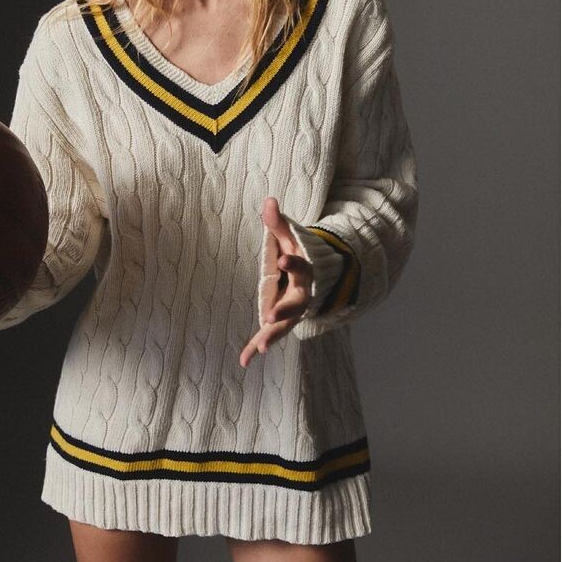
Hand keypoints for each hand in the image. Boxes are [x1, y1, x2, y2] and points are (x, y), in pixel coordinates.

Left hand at [239, 196, 314, 368]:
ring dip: (273, 335)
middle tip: (270, 316)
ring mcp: (293, 312)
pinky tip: (244, 361)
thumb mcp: (289, 237)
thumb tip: (269, 200)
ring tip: (261, 347)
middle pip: (295, 305)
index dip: (292, 264)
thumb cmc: (297, 253)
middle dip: (283, 311)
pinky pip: (270, 336)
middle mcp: (302, 295)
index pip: (300, 267)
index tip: (283, 259)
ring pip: (285, 326)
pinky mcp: (282, 321)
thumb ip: (278, 223)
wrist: (317, 277)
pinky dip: (256, 348)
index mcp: (305, 272)